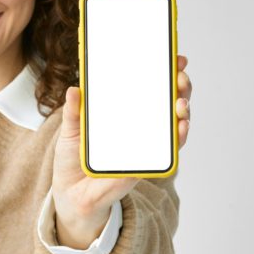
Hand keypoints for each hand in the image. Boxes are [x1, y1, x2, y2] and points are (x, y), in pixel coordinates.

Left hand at [51, 53, 191, 248]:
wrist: (72, 195)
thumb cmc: (74, 159)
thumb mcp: (70, 131)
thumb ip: (73, 112)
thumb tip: (74, 90)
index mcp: (122, 111)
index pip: (148, 86)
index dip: (164, 70)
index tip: (175, 57)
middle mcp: (139, 125)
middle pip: (168, 100)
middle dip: (179, 85)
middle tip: (179, 78)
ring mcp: (146, 143)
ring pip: (175, 121)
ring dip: (183, 109)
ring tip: (181, 103)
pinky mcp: (148, 162)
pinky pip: (170, 149)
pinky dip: (179, 136)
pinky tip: (181, 126)